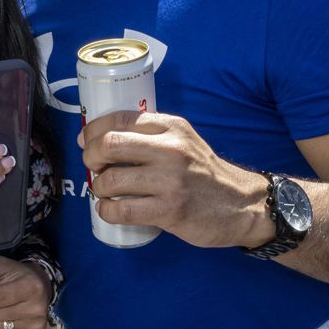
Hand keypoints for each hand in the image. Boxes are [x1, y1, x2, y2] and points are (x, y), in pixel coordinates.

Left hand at [81, 111, 272, 247]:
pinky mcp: (170, 210)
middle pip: (109, 145)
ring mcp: (170, 181)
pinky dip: (106, 211)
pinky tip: (111, 209)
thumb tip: (101, 137)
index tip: (86, 140)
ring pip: (110, 179)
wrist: (242, 204)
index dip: (93, 129)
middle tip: (94, 167)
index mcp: (172, 127)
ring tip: (106, 191)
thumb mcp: (184, 141)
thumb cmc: (204, 175)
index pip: (120, 118)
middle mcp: (171, 149)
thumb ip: (152, 135)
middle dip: (90, 157)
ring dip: (98, 187)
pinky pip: (121, 210)